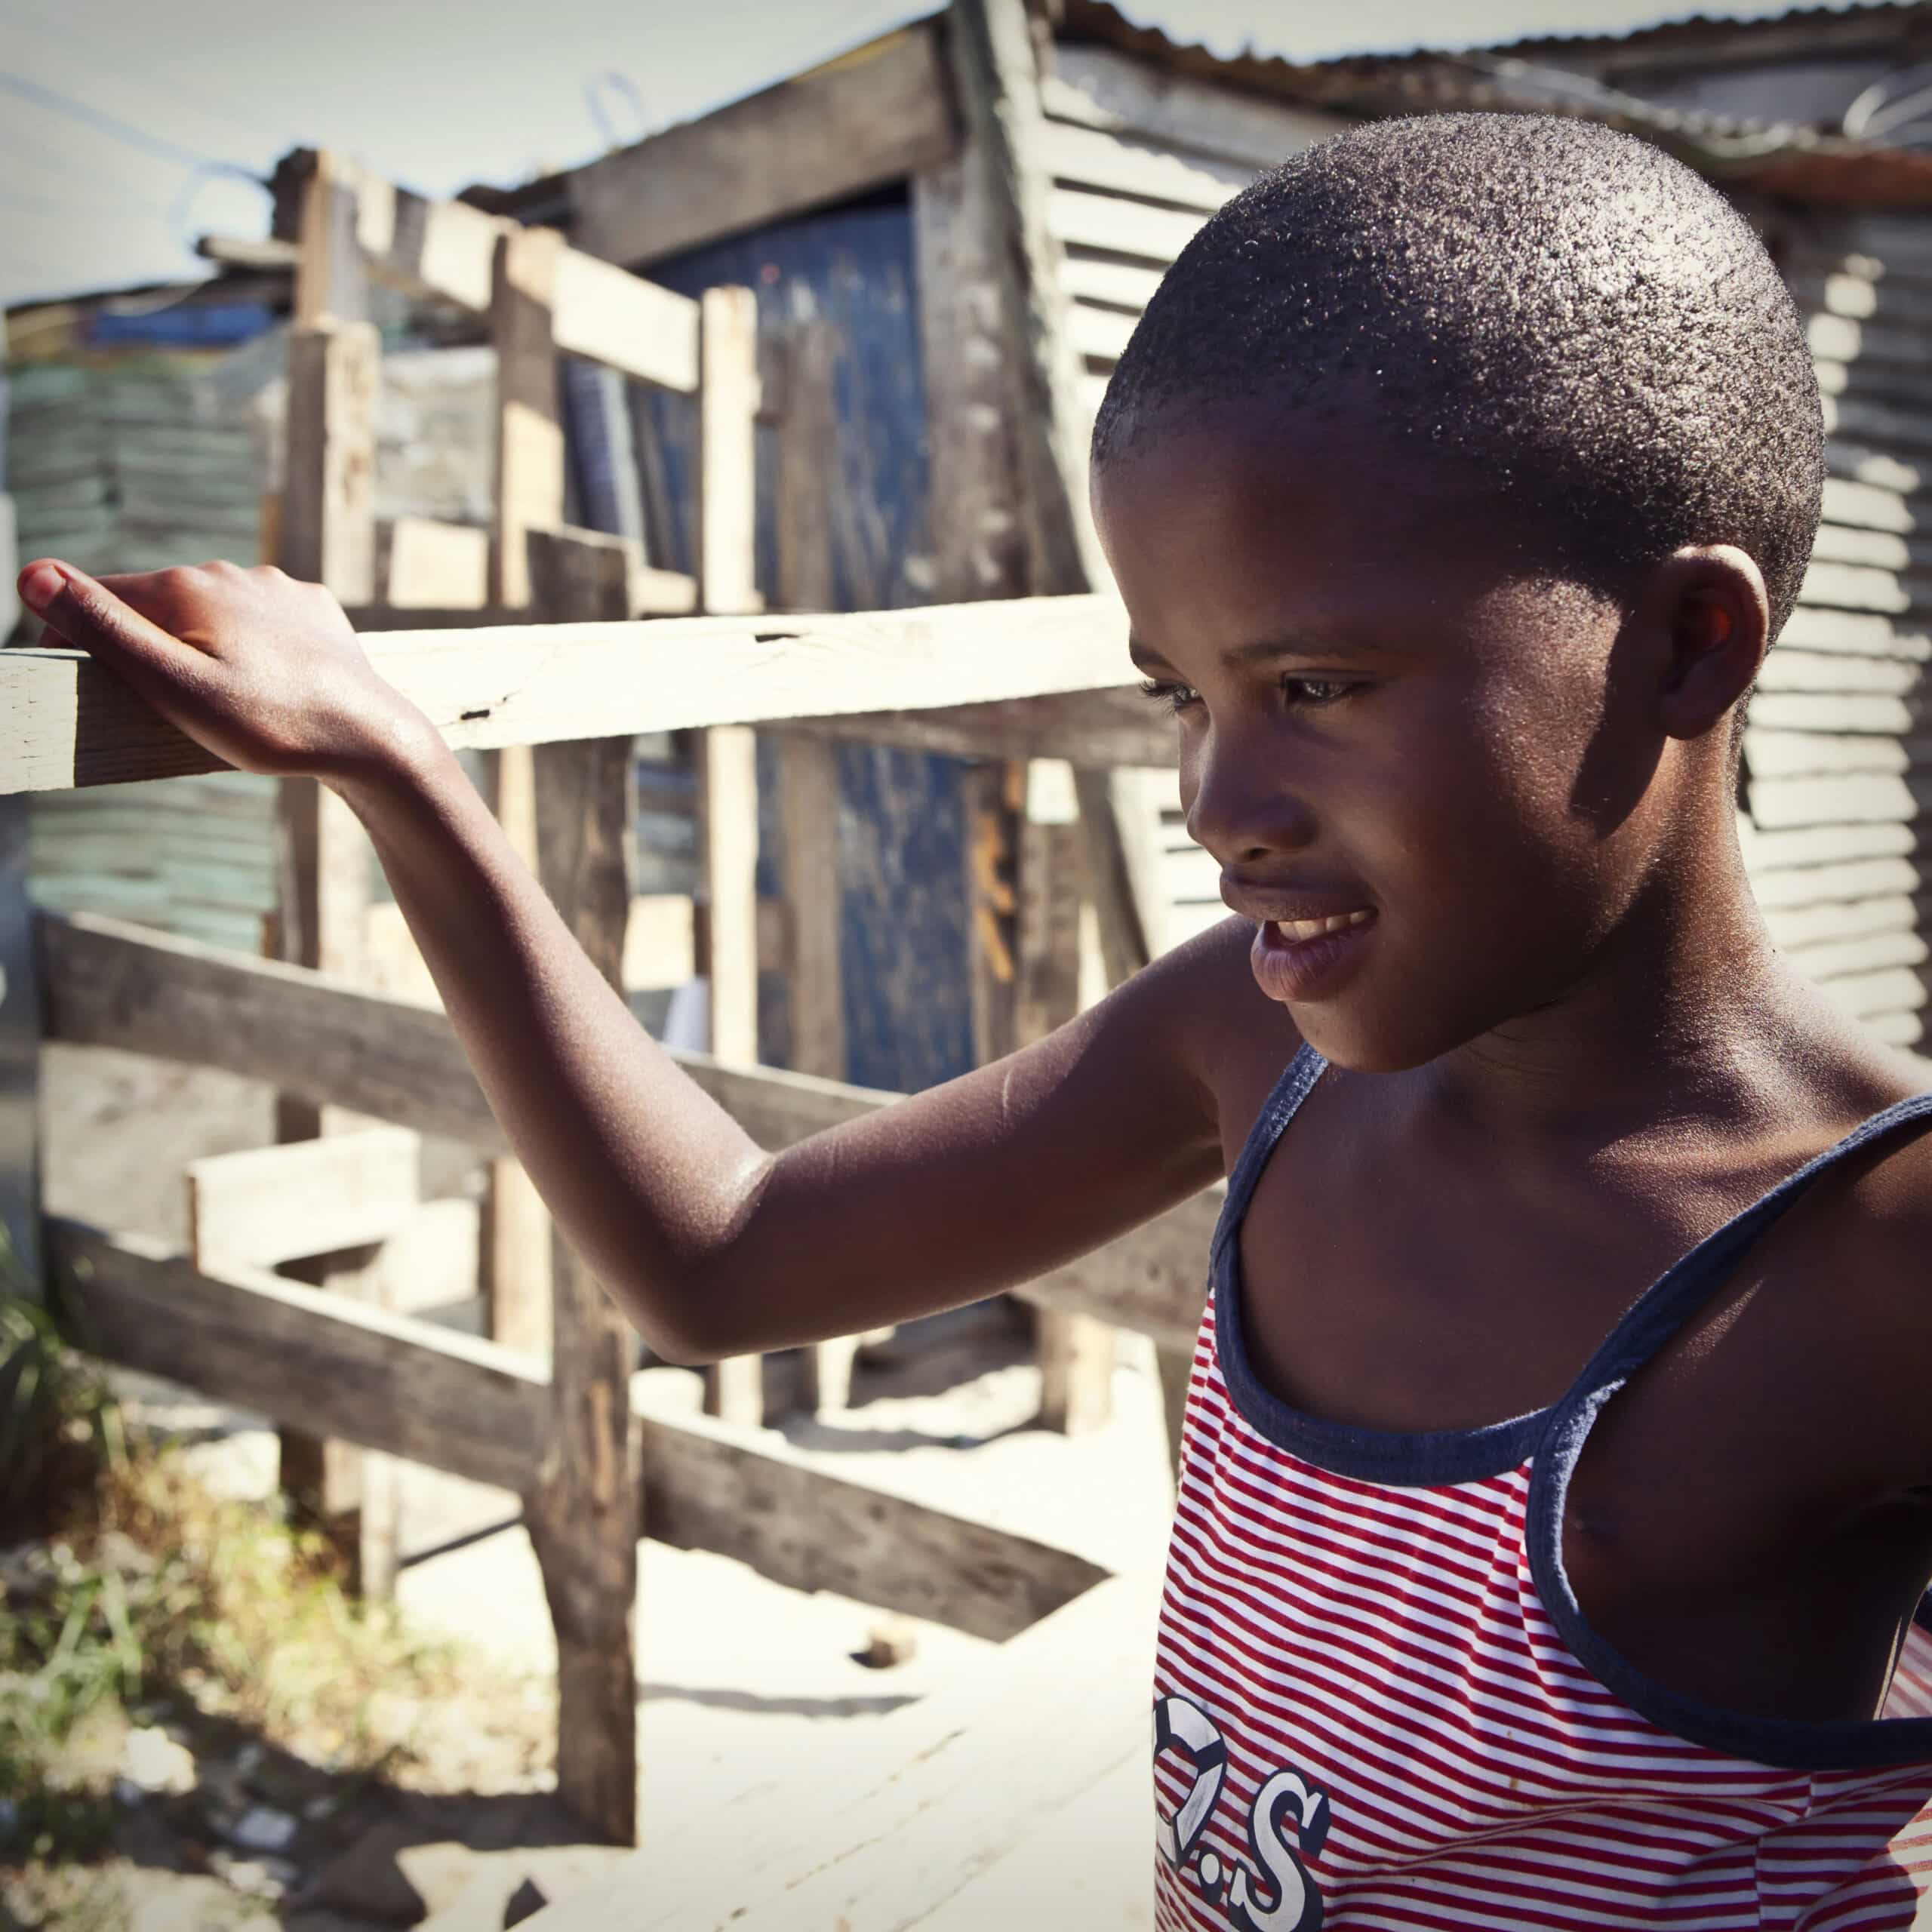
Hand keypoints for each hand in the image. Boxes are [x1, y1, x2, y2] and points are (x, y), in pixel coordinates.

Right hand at [17, 557, 437, 786]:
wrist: (371, 738)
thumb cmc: (270, 723)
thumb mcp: (173, 684)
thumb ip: (105, 631)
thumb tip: (33, 575)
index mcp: (185, 585)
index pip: (100, 597)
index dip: (78, 638)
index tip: (85, 683)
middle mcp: (230, 572)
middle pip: (157, 606)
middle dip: (146, 646)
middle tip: (164, 706)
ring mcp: (277, 588)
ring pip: (211, 615)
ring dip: (200, 648)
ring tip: (220, 700)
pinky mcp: (312, 610)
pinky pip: (261, 625)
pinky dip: (249, 651)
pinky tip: (264, 684)